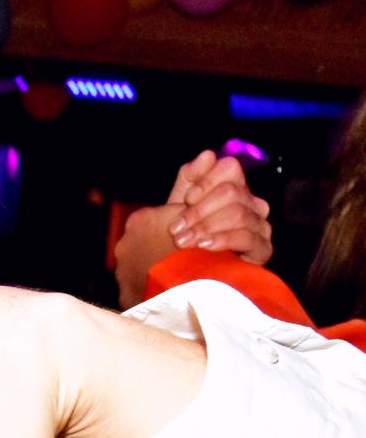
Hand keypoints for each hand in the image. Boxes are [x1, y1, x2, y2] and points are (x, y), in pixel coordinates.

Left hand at [113, 150, 271, 309]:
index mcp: (232, 190)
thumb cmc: (177, 244)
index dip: (205, 182)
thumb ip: (189, 178)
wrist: (178, 283)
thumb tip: (208, 155)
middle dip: (200, 210)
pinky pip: (250, 237)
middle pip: (233, 190)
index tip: (186, 200)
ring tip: (183, 242)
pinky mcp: (262, 252)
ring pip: (239, 211)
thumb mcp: (176, 207)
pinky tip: (204, 248)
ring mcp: (259, 227)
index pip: (229, 168)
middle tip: (176, 230)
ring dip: (206, 226)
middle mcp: (250, 205)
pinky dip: (224, 239)